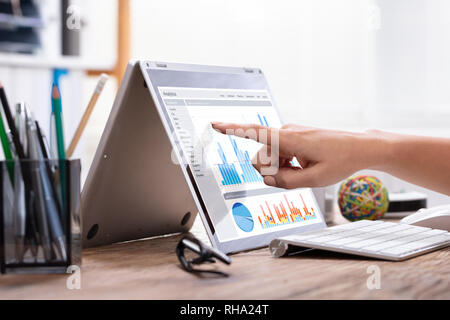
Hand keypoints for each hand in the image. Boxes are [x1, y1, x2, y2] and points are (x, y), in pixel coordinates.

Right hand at [211, 122, 381, 188]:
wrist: (359, 147)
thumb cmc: (341, 159)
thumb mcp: (314, 179)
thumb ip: (286, 182)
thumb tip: (267, 179)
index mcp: (290, 139)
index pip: (254, 133)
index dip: (232, 130)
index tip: (215, 124)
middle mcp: (287, 132)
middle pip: (262, 157)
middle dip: (273, 170)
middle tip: (297, 174)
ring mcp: (290, 134)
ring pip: (271, 157)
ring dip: (282, 167)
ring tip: (305, 168)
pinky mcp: (293, 137)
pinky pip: (280, 153)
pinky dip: (287, 163)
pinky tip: (304, 164)